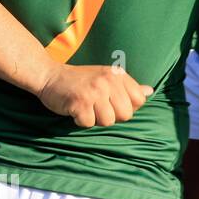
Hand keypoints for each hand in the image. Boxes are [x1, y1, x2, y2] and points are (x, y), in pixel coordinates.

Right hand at [37, 64, 152, 127]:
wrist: (48, 75)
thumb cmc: (78, 80)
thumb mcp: (105, 77)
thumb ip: (127, 86)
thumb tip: (149, 91)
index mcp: (117, 75)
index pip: (139, 101)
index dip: (125, 106)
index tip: (110, 101)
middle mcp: (107, 81)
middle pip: (125, 115)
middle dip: (111, 116)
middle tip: (95, 106)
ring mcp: (94, 92)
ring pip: (108, 121)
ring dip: (94, 119)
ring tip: (85, 107)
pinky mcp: (80, 102)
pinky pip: (89, 124)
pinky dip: (80, 121)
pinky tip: (74, 109)